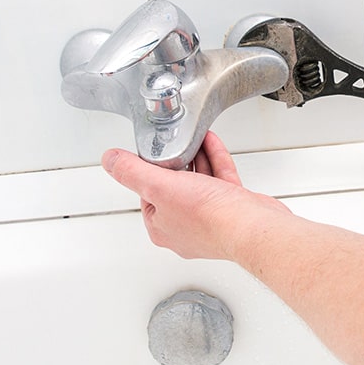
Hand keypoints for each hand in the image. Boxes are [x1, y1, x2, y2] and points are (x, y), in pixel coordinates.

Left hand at [101, 132, 290, 259]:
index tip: (153, 154)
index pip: (147, 194)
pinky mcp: (233, 209)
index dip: (149, 171)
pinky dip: (215, 159)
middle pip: (175, 187)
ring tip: (193, 137)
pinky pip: (220, 179)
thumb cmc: (211, 218)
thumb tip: (110, 161)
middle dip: (177, 162)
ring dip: (197, 157)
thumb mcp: (160, 187)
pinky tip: (211, 142)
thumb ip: (132, 172)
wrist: (253, 227)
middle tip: (175, 143)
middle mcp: (186, 226)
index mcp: (163, 227)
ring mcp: (211, 219)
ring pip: (200, 182)